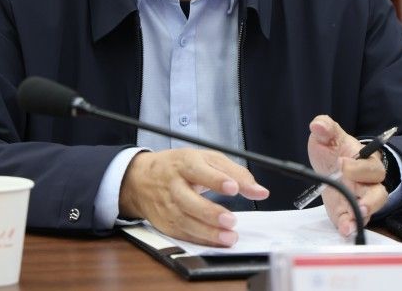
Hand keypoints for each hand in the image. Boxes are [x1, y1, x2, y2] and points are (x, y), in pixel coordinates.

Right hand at [119, 149, 269, 246]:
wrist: (141, 179)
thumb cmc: (180, 166)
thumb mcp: (207, 159)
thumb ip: (236, 173)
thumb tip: (260, 191)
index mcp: (184, 163)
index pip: (199, 169)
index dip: (216, 179)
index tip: (233, 188)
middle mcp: (173, 184)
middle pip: (188, 199)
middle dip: (210, 212)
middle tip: (231, 220)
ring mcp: (166, 205)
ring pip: (184, 220)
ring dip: (207, 232)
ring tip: (229, 236)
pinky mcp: (164, 223)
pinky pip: (182, 233)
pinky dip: (200, 239)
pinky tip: (215, 241)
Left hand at [307, 115, 387, 236]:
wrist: (330, 166)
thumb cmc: (333, 150)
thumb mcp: (327, 136)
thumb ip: (325, 128)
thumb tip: (318, 124)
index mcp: (365, 161)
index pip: (369, 165)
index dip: (357, 166)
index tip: (341, 162)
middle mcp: (368, 182)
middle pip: (378, 190)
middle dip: (369, 196)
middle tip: (355, 196)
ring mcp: (361, 198)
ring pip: (372, 208)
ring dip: (365, 213)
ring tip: (357, 217)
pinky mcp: (349, 212)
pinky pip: (354, 220)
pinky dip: (350, 225)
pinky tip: (344, 229)